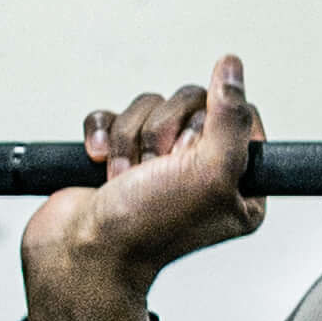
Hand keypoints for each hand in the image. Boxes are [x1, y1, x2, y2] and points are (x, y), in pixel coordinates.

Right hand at [25, 57, 265, 320]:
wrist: (81, 254)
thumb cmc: (147, 227)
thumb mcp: (210, 172)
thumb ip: (231, 117)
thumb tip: (232, 66)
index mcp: (238, 186)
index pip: (240, 116)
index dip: (210, 124)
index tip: (192, 155)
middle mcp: (201, 174)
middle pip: (192, 104)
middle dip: (163, 133)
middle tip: (155, 171)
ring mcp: (157, 166)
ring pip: (150, 108)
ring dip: (131, 141)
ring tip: (125, 178)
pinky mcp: (118, 158)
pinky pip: (114, 117)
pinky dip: (103, 136)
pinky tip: (100, 163)